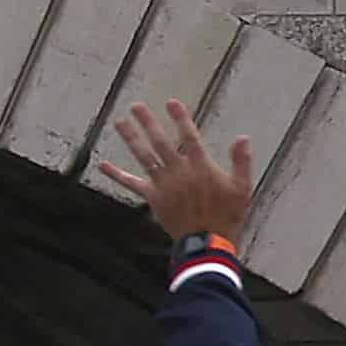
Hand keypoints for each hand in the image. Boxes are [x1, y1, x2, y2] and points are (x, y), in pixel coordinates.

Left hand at [103, 99, 255, 242]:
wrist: (207, 242)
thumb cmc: (227, 215)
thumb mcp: (242, 188)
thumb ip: (241, 161)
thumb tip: (243, 138)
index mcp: (201, 167)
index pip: (189, 136)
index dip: (180, 118)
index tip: (171, 103)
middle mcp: (179, 171)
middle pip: (161, 141)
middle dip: (148, 122)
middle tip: (136, 106)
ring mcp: (163, 184)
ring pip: (144, 156)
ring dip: (131, 138)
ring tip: (119, 122)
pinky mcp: (152, 197)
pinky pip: (131, 184)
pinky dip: (116, 175)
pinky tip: (103, 165)